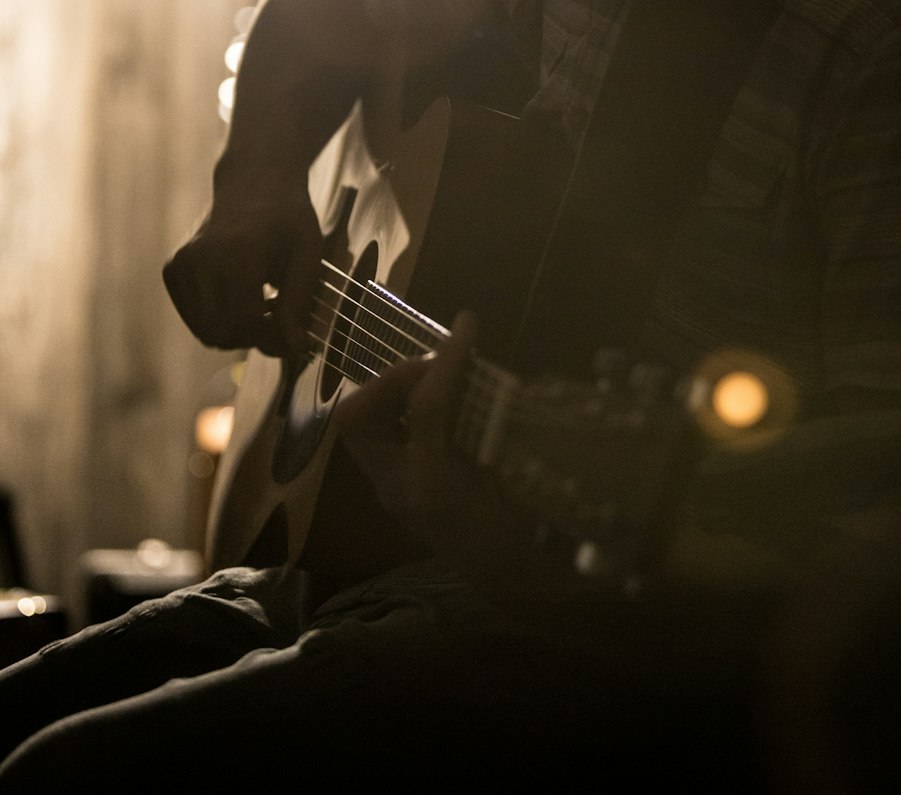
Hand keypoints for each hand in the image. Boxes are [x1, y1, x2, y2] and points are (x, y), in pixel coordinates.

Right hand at [162, 181, 321, 356]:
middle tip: (280, 321)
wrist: (254, 182)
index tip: (294, 336)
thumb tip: (295, 348)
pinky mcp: (173, 270)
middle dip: (255, 339)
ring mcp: (181, 264)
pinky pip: (195, 318)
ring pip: (206, 331)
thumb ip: (299, 301)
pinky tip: (242, 297)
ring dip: (238, 332)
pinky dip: (220, 319)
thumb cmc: (288, 217)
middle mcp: (200, 258)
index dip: (272, 339)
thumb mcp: (307, 254)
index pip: (245, 322)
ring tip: (263, 305)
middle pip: (222, 332)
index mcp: (236, 252)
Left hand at [332, 312, 541, 569]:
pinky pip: (383, 437)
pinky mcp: (400, 491)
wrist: (517, 588)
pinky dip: (404, 410)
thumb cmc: (529, 531)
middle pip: (358, 417)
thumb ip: (506, 419)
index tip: (468, 325)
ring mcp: (394, 492)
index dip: (446, 359)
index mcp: (434, 486)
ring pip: (363, 426)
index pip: (426, 405)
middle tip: (438, 365)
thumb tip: (488, 360)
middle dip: (391, 379)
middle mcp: (400, 490)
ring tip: (440, 377)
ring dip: (393, 393)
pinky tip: (444, 403)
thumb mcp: (522, 471)